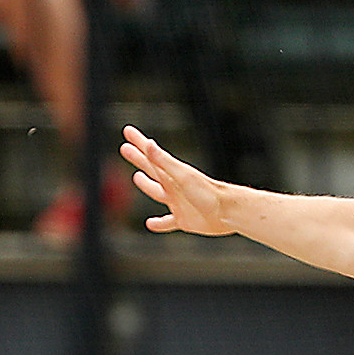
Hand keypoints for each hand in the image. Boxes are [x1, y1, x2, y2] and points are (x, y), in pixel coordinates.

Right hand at [120, 126, 235, 236]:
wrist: (228, 212)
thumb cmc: (207, 192)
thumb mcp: (182, 176)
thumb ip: (164, 162)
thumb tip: (149, 144)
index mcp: (171, 173)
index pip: (150, 154)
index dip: (138, 142)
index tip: (127, 131)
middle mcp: (173, 186)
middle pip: (150, 169)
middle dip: (138, 158)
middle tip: (125, 148)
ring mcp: (178, 203)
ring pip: (157, 192)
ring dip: (146, 185)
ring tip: (136, 177)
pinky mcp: (183, 220)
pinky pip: (167, 222)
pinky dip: (158, 224)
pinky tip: (150, 224)